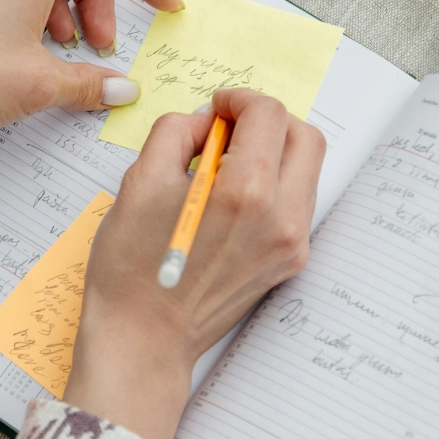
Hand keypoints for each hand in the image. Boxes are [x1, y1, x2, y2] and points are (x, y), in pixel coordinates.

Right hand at [64, 89, 325, 438]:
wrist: (143, 338)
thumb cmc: (132, 267)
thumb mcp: (140, 180)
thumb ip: (177, 132)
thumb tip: (206, 122)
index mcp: (245, 192)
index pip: (268, 116)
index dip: (240, 99)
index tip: (217, 106)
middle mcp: (281, 218)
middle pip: (304, 137)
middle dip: (268, 121)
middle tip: (228, 128)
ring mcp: (292, 244)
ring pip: (307, 171)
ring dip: (274, 152)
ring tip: (226, 165)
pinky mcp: (289, 262)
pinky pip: (297, 204)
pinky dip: (274, 186)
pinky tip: (233, 198)